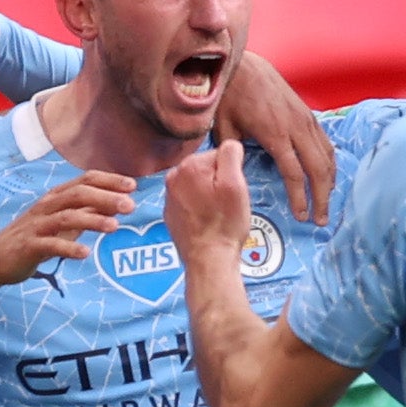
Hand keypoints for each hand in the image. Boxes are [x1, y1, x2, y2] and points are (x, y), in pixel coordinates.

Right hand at [0, 171, 134, 285]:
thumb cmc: (36, 236)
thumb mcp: (65, 222)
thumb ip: (89, 212)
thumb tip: (118, 203)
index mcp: (57, 196)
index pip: (85, 180)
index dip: (109, 181)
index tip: (133, 186)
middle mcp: (47, 206)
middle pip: (78, 194)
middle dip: (106, 197)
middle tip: (130, 206)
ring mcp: (37, 225)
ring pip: (66, 217)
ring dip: (92, 220)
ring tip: (114, 227)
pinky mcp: (29, 246)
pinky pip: (50, 245)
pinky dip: (69, 248)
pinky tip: (85, 253)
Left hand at [163, 141, 254, 265]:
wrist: (208, 260)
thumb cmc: (224, 225)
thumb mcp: (236, 184)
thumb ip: (231, 154)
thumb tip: (229, 146)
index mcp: (189, 166)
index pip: (219, 155)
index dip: (231, 172)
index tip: (232, 191)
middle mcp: (173, 178)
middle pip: (207, 169)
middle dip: (219, 182)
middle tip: (226, 204)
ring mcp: (170, 197)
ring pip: (199, 185)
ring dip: (209, 195)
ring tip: (217, 214)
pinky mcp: (171, 213)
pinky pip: (190, 201)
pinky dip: (200, 208)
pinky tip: (207, 221)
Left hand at [218, 52, 332, 223]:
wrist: (243, 67)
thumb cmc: (229, 98)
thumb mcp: (223, 128)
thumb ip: (230, 156)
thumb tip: (231, 180)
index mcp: (275, 133)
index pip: (294, 173)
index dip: (300, 198)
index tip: (301, 217)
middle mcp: (296, 127)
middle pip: (318, 169)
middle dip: (322, 197)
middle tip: (321, 220)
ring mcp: (306, 119)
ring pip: (327, 156)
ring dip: (329, 183)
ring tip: (325, 204)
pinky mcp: (309, 114)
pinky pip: (326, 143)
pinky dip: (329, 164)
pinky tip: (327, 178)